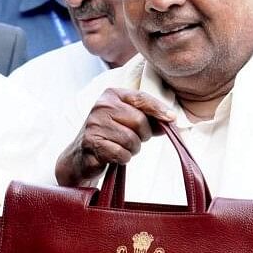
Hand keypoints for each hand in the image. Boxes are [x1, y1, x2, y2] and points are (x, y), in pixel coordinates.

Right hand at [55, 88, 175, 186]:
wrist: (80, 155)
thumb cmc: (110, 135)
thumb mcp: (128, 120)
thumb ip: (148, 118)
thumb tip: (170, 120)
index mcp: (112, 94)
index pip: (142, 98)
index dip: (159, 109)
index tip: (172, 118)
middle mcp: (101, 106)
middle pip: (140, 121)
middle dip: (143, 136)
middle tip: (135, 140)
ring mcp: (94, 124)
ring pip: (131, 140)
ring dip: (132, 149)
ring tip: (122, 147)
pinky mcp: (91, 143)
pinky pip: (121, 154)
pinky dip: (123, 158)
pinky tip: (114, 155)